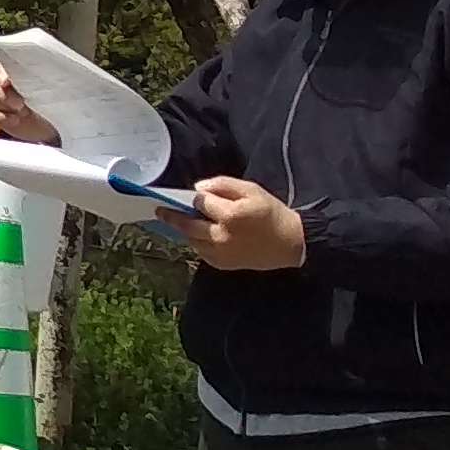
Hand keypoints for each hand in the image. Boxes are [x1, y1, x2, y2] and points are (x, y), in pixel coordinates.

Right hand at [0, 65, 56, 144]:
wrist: (49, 126)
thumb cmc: (50, 103)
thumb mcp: (47, 89)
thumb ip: (36, 80)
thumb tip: (34, 72)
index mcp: (15, 73)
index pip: (0, 68)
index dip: (1, 74)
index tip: (7, 82)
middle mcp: (2, 84)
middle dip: (3, 93)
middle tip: (20, 104)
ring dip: (3, 105)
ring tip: (22, 112)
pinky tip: (14, 121)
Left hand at [175, 175, 307, 270]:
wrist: (290, 244)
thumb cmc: (271, 213)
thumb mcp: (251, 190)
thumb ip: (223, 186)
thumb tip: (198, 188)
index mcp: (229, 215)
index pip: (200, 203)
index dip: (194, 198)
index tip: (184, 195)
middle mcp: (220, 236)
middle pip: (187, 225)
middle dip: (172, 216)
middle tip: (159, 209)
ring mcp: (219, 252)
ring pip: (191, 239)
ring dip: (183, 230)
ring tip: (175, 220)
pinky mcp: (221, 263)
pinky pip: (200, 250)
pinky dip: (197, 241)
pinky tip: (198, 234)